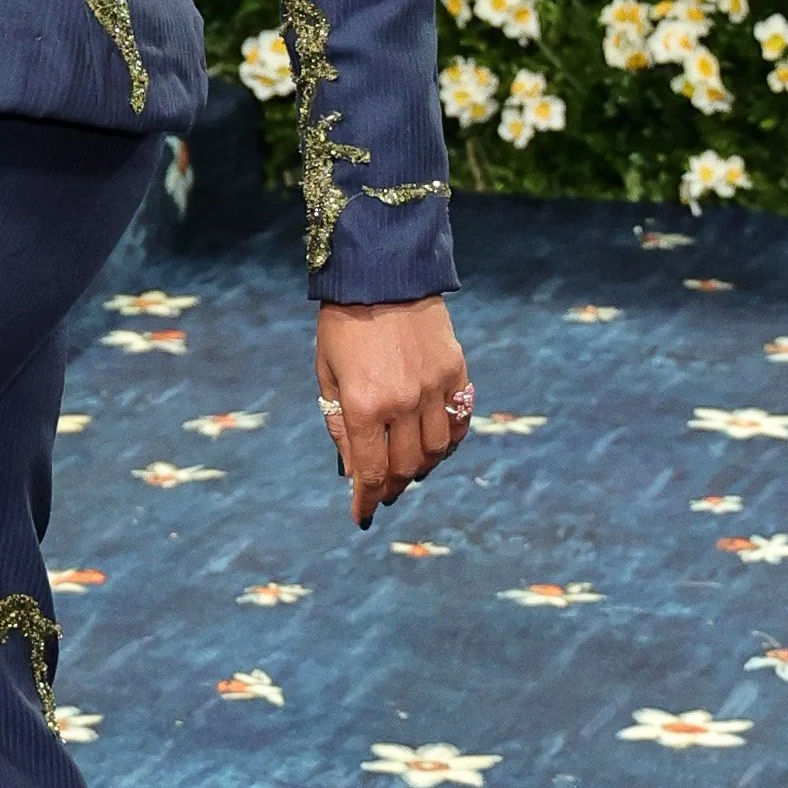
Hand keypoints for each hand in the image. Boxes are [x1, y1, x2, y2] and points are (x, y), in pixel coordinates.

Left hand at [315, 295, 469, 530]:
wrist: (382, 273)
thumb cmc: (343, 324)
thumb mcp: (327, 374)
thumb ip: (340, 423)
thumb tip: (354, 468)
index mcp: (364, 406)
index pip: (372, 472)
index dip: (367, 500)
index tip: (362, 514)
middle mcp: (403, 403)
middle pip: (407, 467)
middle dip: (394, 486)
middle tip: (385, 492)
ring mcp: (434, 388)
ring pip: (438, 450)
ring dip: (423, 467)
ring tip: (410, 470)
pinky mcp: (456, 371)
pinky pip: (460, 419)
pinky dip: (450, 439)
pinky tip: (438, 445)